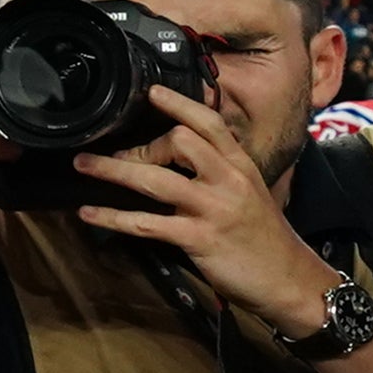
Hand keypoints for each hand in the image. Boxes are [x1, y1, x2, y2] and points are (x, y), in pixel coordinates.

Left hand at [68, 86, 341, 339]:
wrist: (290, 280)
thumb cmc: (265, 239)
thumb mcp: (251, 194)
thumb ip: (220, 174)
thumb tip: (180, 160)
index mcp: (242, 165)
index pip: (209, 123)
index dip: (179, 104)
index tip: (151, 92)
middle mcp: (228, 180)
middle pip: (179, 141)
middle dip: (141, 145)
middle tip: (113, 153)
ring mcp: (213, 208)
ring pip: (154, 179)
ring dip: (112, 170)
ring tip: (83, 164)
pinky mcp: (198, 238)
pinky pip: (146, 223)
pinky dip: (112, 217)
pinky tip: (88, 213)